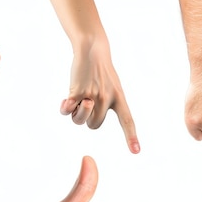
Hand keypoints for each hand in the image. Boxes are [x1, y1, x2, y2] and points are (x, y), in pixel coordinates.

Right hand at [59, 37, 138, 153]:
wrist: (92, 49)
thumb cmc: (101, 71)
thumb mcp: (112, 86)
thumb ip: (103, 104)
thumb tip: (77, 114)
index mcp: (120, 99)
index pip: (127, 121)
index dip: (131, 137)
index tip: (136, 152)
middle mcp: (107, 99)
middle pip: (95, 124)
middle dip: (88, 118)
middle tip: (86, 101)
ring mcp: (93, 95)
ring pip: (82, 121)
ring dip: (77, 114)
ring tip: (77, 99)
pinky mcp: (77, 91)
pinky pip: (68, 111)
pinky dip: (65, 109)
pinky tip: (65, 101)